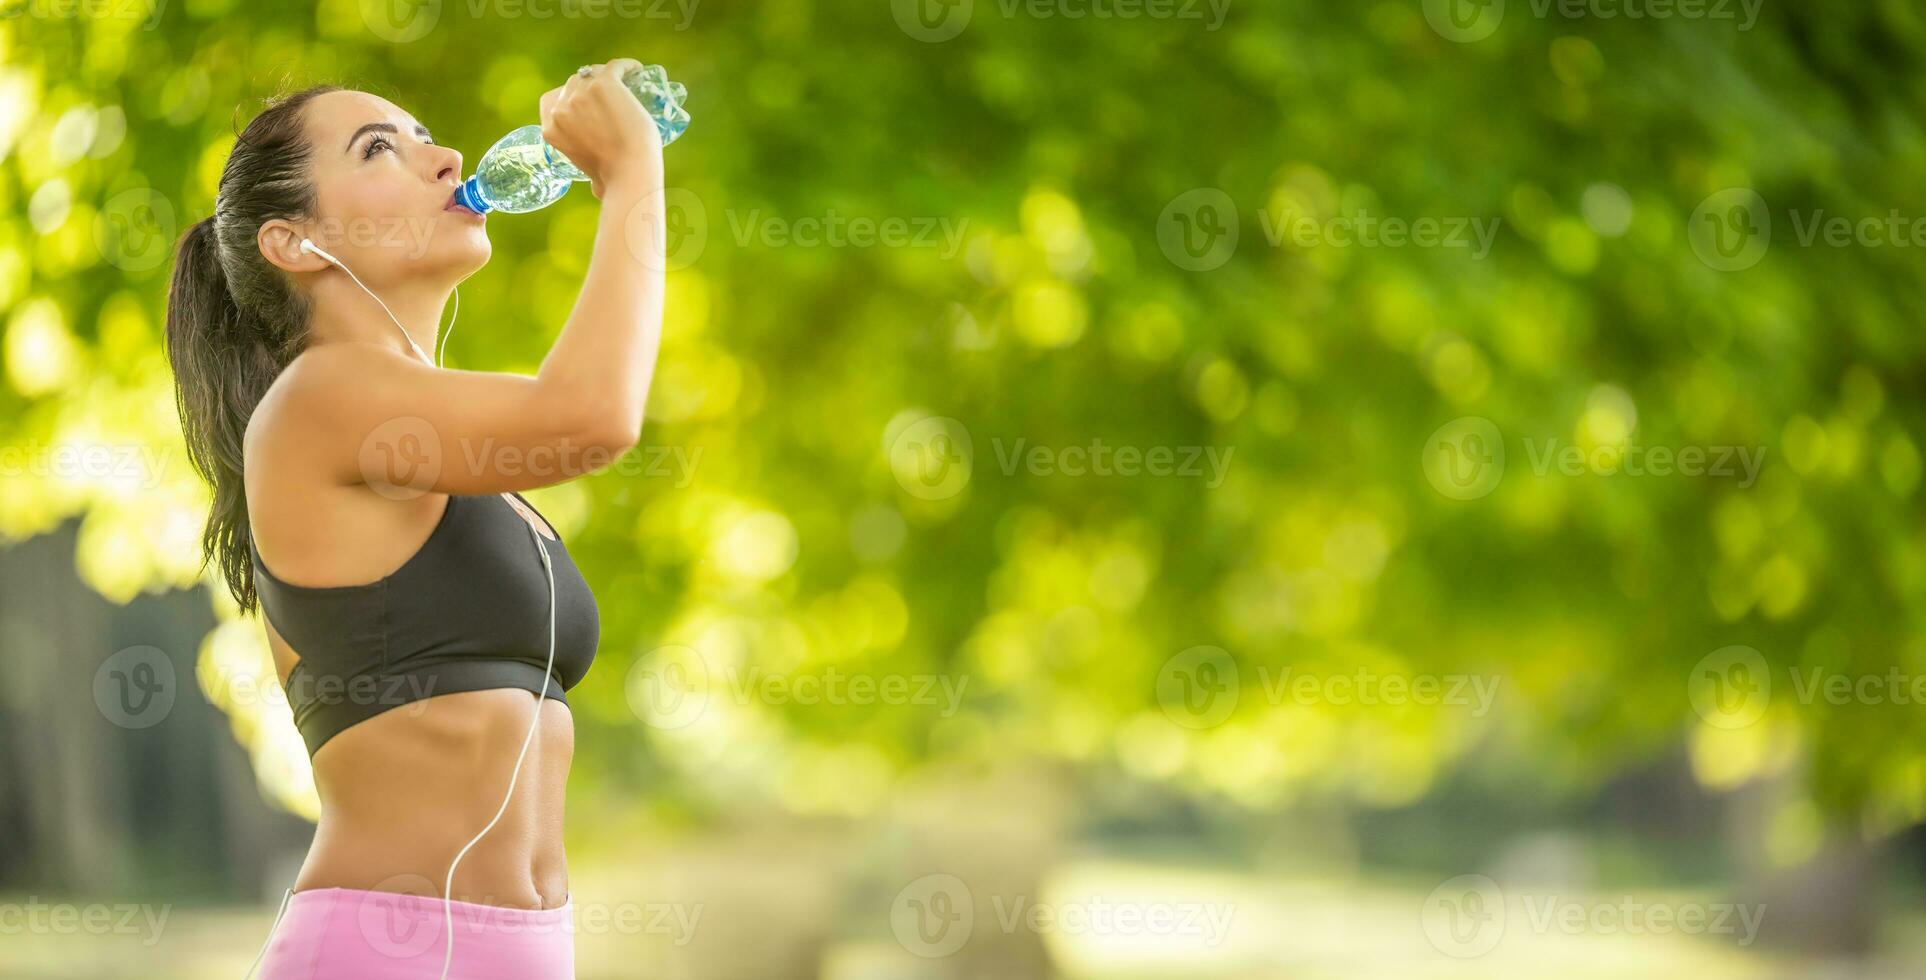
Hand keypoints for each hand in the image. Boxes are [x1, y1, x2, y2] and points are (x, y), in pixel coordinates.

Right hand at [538, 58, 663, 199]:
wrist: (629, 170)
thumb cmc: (614, 179)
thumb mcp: (589, 175)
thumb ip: (589, 171)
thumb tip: (597, 188)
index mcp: (550, 128)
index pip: (553, 100)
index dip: (570, 98)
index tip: (587, 101)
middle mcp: (560, 108)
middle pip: (573, 83)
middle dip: (588, 86)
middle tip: (609, 94)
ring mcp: (580, 93)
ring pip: (593, 72)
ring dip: (606, 75)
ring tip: (624, 82)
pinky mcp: (604, 84)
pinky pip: (615, 67)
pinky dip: (627, 67)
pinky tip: (637, 70)